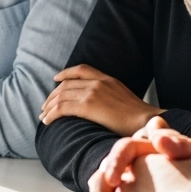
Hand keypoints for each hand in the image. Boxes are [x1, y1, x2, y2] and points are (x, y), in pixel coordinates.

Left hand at [40, 64, 163, 135]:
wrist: (146, 122)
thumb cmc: (139, 117)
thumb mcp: (124, 97)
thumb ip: (111, 95)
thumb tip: (102, 105)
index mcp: (107, 79)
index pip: (81, 70)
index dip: (66, 73)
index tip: (56, 79)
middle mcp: (98, 83)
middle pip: (66, 85)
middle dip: (52, 96)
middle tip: (44, 107)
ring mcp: (92, 93)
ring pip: (61, 97)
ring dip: (49, 107)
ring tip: (43, 117)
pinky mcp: (88, 106)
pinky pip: (62, 108)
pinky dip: (52, 114)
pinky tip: (48, 121)